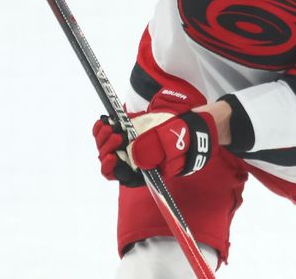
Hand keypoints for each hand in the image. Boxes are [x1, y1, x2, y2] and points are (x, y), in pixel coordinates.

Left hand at [93, 99, 216, 185]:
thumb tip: (135, 155)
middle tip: (115, 134)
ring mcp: (130, 146)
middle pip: (110, 161)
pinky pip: (108, 134)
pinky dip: (102, 128)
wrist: (193, 125)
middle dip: (108, 148)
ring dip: (103, 137)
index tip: (113, 155)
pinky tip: (103, 121)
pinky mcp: (128, 132)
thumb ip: (156, 149)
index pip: (122, 176)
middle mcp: (134, 161)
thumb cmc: (186, 138)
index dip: (113, 168)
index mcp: (144, 171)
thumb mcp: (174, 143)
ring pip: (106, 148)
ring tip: (108, 126)